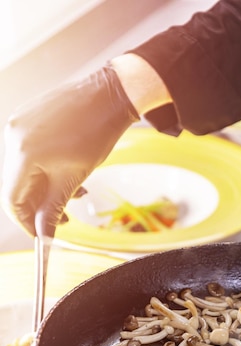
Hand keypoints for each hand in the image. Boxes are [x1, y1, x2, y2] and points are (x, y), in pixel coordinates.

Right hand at [1, 65, 138, 236]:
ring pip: (26, 170)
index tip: (42, 234)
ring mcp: (18, 124)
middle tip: (65, 216)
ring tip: (76, 191)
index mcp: (22, 153)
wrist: (109, 96)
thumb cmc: (96, 135)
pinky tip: (69, 171)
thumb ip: (54, 208)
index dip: (26, 221)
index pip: (12, 199)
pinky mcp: (28, 117)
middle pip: (18, 185)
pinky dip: (47, 169)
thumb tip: (44, 234)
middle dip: (41, 205)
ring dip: (48, 188)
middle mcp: (13, 136)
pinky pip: (30, 152)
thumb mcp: (74, 178)